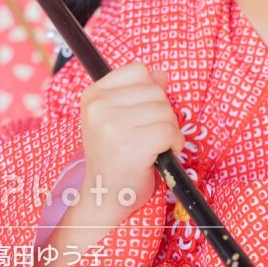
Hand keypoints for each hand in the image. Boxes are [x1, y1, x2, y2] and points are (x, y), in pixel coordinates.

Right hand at [78, 63, 182, 216]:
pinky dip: (174, 143)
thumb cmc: (116, 155)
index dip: (150, 91)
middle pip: (156, 91)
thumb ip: (139, 92)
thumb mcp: (119, 117)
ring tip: (153, 146)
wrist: (104, 195)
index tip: (140, 114)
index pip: (138, 71)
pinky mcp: (131, 147)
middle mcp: (99, 108)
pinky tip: (160, 155)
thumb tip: (162, 74)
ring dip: (170, 130)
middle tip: (148, 136)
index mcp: (93, 95)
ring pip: (166, 111)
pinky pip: (169, 131)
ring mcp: (113, 127)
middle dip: (162, 113)